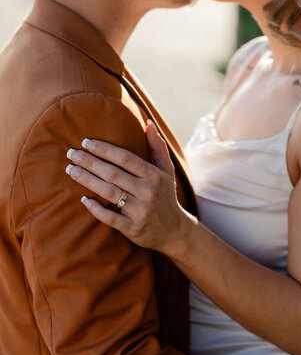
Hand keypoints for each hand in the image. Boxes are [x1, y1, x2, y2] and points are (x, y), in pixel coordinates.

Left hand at [65, 123, 193, 252]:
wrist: (175, 231)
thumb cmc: (166, 197)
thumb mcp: (167, 172)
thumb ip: (157, 147)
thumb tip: (148, 123)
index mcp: (154, 176)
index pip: (125, 158)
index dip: (104, 149)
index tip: (85, 142)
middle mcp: (148, 192)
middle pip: (113, 173)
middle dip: (89, 162)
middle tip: (71, 153)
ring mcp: (140, 211)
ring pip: (108, 192)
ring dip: (86, 180)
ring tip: (70, 170)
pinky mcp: (133, 228)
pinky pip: (110, 218)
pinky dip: (95, 209)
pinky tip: (83, 199)